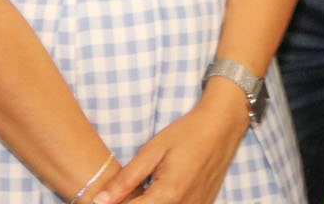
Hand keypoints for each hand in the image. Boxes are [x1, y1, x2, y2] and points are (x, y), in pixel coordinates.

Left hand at [94, 85, 249, 203]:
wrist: (222, 127)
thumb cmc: (186, 134)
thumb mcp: (152, 151)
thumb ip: (126, 179)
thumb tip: (101, 200)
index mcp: (167, 195)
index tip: (101, 201)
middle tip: (120, 193)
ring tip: (140, 190)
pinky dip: (163, 203)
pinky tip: (156, 192)